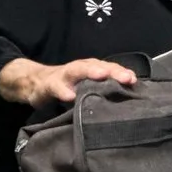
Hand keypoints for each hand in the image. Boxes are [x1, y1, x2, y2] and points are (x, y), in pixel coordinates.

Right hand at [0, 58, 136, 107]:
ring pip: (79, 70)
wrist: (37, 83)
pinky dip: (63, 90)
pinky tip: (70, 97)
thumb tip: (129, 104)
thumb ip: (105, 91)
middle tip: (126, 78)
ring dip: (90, 72)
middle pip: (99, 67)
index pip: (111, 69)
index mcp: (93, 69)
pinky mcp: (49, 85)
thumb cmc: (69, 86)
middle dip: (113, 71)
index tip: (135, 81)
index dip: (123, 74)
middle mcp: (81, 69)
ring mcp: (65, 75)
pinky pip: (56, 87)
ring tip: (101, 76)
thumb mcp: (87, 87)